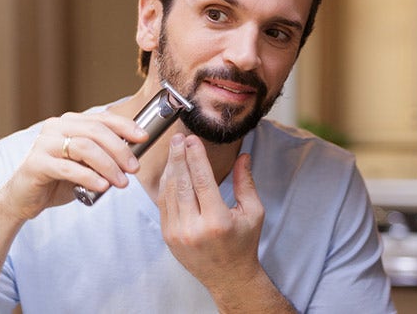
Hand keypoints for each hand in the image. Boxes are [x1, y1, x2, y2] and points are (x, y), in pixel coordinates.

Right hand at [0, 111, 147, 219]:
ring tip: (121, 182)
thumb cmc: (58, 179)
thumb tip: (133, 156)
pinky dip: (89, 177)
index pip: (101, 119)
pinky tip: (102, 186)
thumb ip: (102, 156)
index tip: (143, 138)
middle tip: (134, 168)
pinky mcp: (36, 163)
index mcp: (69, 123)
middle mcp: (55, 127)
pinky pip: (68, 168)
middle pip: (95, 132)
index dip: (125, 126)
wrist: (24, 198)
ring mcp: (44, 144)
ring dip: (108, 165)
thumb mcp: (85, 164)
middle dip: (120, 149)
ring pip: (84, 147)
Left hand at [157, 134, 264, 293]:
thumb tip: (243, 156)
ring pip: (169, 191)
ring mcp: (177, 233)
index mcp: (217, 222)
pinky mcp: (167, 236)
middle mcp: (194, 228)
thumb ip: (246, 183)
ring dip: (171, 168)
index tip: (192, 139)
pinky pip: (163, 203)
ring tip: (174, 150)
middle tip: (178, 138)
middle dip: (179, 156)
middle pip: (182, 182)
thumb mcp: (253, 213)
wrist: (228, 277)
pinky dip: (165, 184)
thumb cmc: (243, 244)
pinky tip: (171, 170)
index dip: (196, 156)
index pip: (202, 180)